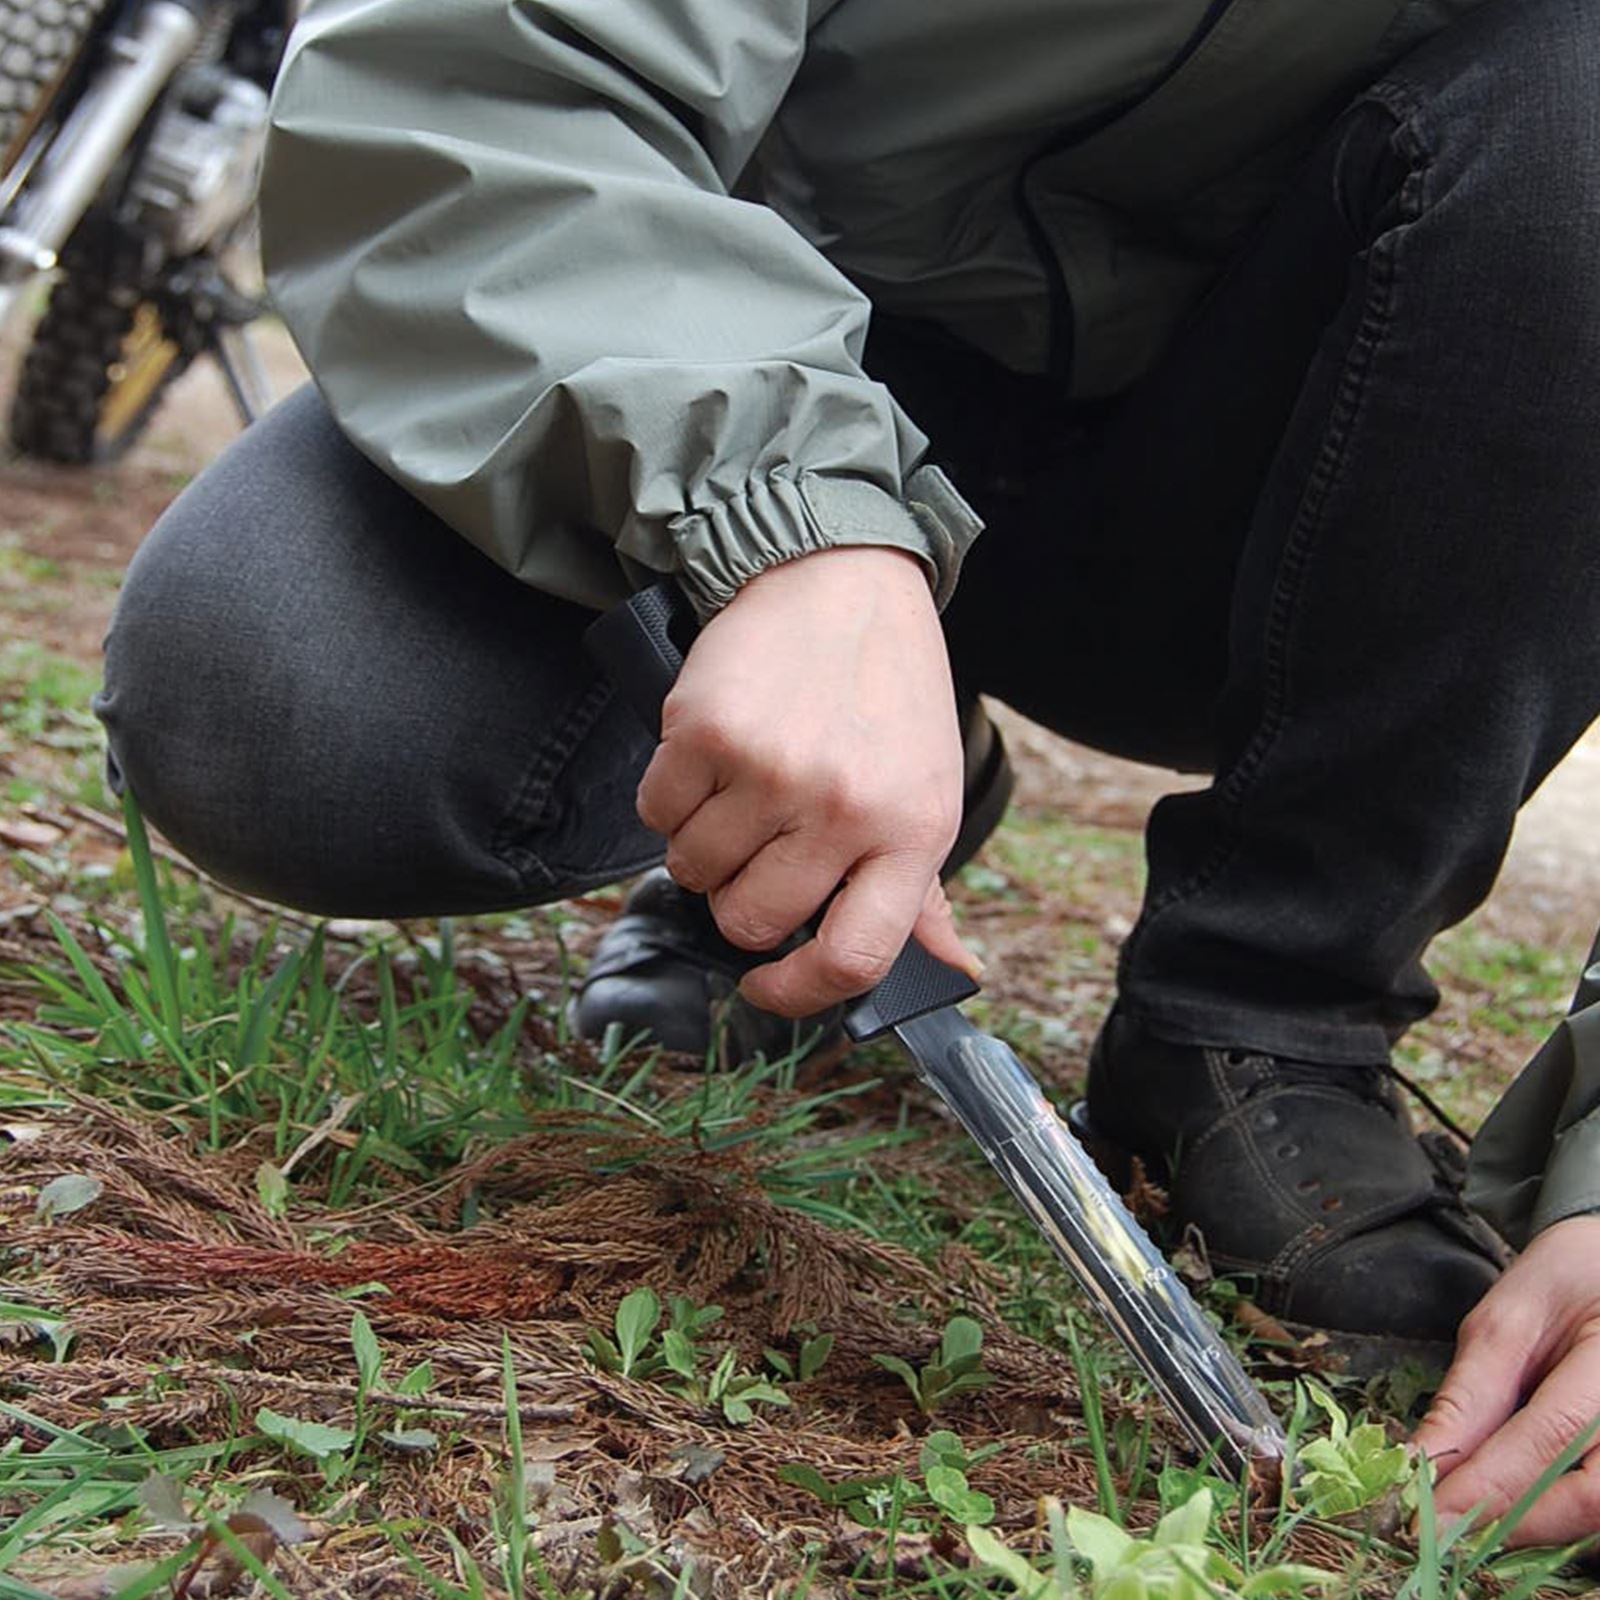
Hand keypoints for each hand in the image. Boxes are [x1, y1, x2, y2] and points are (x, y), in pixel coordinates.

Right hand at [634, 545, 980, 1015]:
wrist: (839, 578)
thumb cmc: (887, 694)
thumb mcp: (928, 790)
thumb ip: (927, 892)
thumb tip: (954, 971)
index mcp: (912, 831)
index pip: (854, 957)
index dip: (799, 992)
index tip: (766, 986)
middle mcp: (845, 806)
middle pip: (751, 920)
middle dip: (738, 901)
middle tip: (755, 853)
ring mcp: (773, 768)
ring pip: (694, 870)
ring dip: (701, 848)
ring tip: (735, 797)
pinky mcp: (707, 729)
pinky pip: (656, 812)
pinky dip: (668, 799)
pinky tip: (706, 763)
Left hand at [1413, 1214, 1599, 1545]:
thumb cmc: (1563, 1283)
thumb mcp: (1506, 1321)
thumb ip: (1470, 1396)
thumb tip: (1421, 1464)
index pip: (1552, 1436)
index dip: (1488, 1484)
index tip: (1426, 1515)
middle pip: (1592, 1496)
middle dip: (1514, 1518)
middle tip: (1444, 1528)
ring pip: (1599, 1513)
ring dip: (1535, 1525)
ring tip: (1469, 1517)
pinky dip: (1557, 1515)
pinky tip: (1511, 1506)